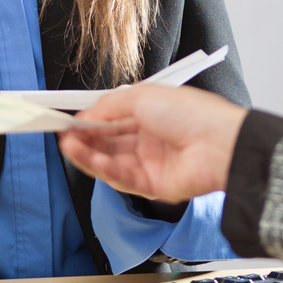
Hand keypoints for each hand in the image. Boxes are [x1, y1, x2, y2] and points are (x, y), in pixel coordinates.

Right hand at [59, 83, 247, 202]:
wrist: (219, 144)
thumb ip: (110, 105)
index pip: (112, 120)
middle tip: (63, 135)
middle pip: (109, 142)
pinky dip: (104, 169)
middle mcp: (150, 139)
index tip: (69, 121)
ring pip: (111, 162)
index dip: (90, 121)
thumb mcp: (143, 96)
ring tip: (68, 146)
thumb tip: (87, 114)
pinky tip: (90, 159)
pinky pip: (122, 179)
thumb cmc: (191, 113)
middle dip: (85, 139)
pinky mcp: (153, 186)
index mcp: (151, 115)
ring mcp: (151, 163)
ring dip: (88, 154)